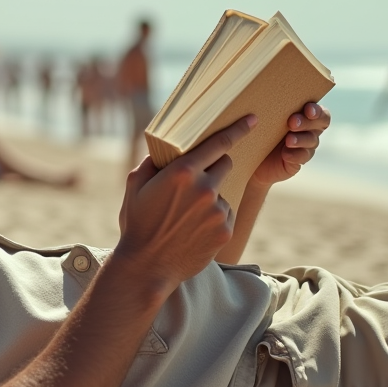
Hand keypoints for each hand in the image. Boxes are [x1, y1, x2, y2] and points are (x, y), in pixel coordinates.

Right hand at [114, 115, 255, 298]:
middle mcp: (204, 188)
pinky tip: (194, 228)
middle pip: (225, 164)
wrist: (147, 267)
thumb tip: (165, 150)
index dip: (237, 129)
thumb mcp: (135, 187)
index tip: (252, 120)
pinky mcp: (225, 230)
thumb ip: (152, 162)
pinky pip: (226, 213)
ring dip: (211, 196)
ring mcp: (217, 211)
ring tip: (187, 216)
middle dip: (214, 166)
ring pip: (224, 192)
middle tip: (196, 181)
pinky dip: (214, 217)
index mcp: (182, 172)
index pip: (218, 143)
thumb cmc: (138, 224)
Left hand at [250, 102, 330, 187]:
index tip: (307, 109)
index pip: (320, 111)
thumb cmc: (255, 133)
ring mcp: (304, 147)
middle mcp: (307, 130)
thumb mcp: (262, 119)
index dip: (317, 110)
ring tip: (289, 140)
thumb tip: (260, 96)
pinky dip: (296, 155)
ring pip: (312, 141)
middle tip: (292, 123)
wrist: (247, 159)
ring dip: (301, 139)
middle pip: (319, 124)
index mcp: (302, 116)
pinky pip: (303, 157)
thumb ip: (268, 109)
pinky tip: (286, 154)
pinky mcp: (297, 161)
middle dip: (307, 122)